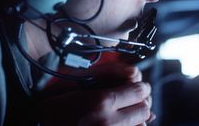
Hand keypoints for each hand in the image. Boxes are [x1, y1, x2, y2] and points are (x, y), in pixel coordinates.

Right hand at [38, 62, 153, 125]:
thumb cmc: (54, 109)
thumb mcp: (77, 87)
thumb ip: (106, 77)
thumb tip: (133, 77)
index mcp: (101, 101)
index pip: (138, 90)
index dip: (139, 86)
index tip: (136, 85)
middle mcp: (110, 122)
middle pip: (144, 108)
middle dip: (140, 102)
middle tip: (131, 99)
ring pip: (142, 124)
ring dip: (136, 118)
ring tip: (124, 114)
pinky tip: (119, 124)